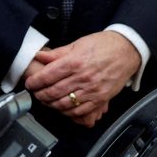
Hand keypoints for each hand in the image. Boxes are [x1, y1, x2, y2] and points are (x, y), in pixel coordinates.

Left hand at [24, 30, 139, 124]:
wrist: (127, 50)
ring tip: (46, 101)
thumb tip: (40, 56)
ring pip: (65, 103)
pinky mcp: (100, 98)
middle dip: (40, 95)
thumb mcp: (77, 44)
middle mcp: (82, 77)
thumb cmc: (103, 45)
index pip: (47, 75)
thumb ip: (57, 53)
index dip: (34, 82)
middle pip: (54, 91)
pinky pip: (81, 110)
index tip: (29, 84)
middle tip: (35, 94)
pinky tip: (62, 108)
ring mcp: (92, 90)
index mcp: (74, 62)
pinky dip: (68, 112)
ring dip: (51, 105)